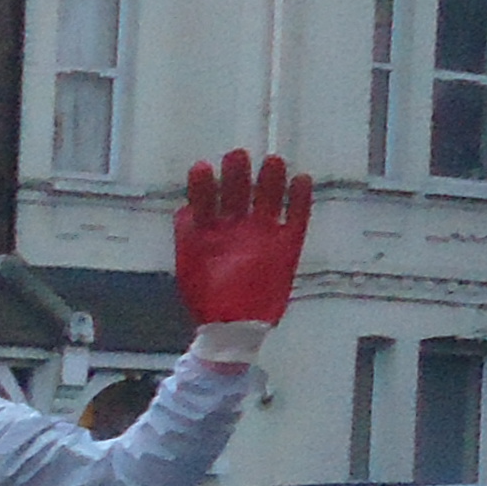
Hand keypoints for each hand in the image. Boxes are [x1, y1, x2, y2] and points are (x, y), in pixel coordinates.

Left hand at [174, 149, 313, 326]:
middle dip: (237, 175)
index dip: (204, 185)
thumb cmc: (206, 299)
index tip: (202, 168)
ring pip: (269, 200)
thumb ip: (187, 236)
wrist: (231, 329)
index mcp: (210, 231)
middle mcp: (237, 227)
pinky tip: (301, 180)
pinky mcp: (288, 246)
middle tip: (237, 156)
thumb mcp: (188, 266)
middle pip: (239, 194)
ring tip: (272, 162)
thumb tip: (185, 209)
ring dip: (271, 181)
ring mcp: (263, 234)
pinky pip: (297, 218)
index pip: (207, 200)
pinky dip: (299, 200)